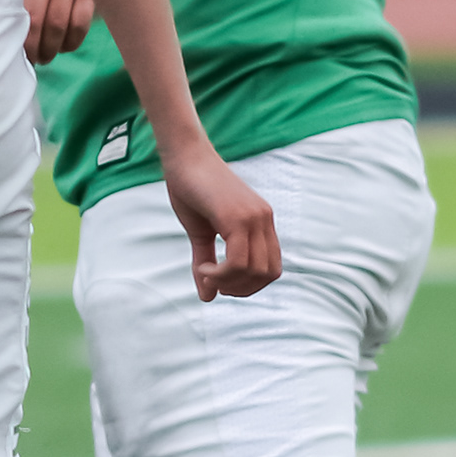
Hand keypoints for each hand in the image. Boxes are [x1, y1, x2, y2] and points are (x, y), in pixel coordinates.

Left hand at [16, 0, 95, 64]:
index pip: (20, 11)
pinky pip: (81, 22)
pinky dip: (73, 40)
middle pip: (39, 22)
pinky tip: (65, 47)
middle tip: (32, 60)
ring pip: (61, 25)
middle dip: (35, 48)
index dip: (17, 37)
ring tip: (46, 57)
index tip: (13, 52)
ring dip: (53, 48)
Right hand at [162, 140, 281, 300]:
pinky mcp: (237, 217)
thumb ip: (206, 264)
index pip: (272, 269)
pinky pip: (238, 262)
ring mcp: (254, 218)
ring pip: (254, 271)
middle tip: (214, 284)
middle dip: (241, 289)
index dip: (250, 285)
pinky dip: (221, 274)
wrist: (183, 157)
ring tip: (205, 273)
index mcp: (262, 223)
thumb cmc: (191, 190)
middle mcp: (264, 220)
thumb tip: (207, 298)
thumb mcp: (200, 233)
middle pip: (268, 275)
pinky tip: (204, 267)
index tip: (222, 283)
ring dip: (228, 283)